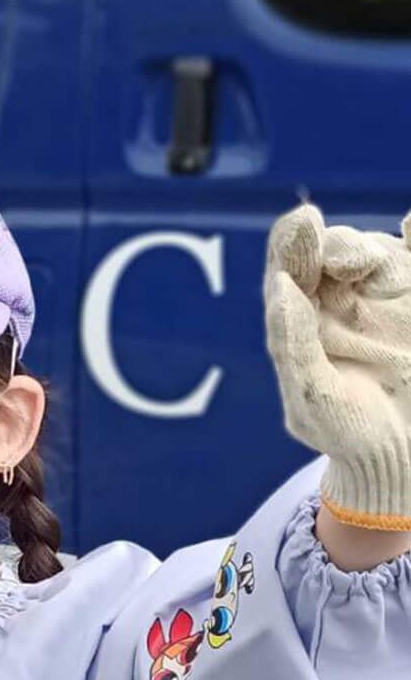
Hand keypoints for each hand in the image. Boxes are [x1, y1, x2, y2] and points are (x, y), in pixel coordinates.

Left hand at [265, 205, 410, 533]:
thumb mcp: (313, 397)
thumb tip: (282, 286)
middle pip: (333, 250)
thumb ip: (293, 344)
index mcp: (300, 317)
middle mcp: (340, 298)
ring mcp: (386, 296)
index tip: (305, 222)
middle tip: (345, 262)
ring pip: (377, 252)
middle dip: (338, 244)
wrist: (404, 456)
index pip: (289, 268)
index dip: (292, 241)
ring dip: (371, 249)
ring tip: (367, 266)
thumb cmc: (347, 431)